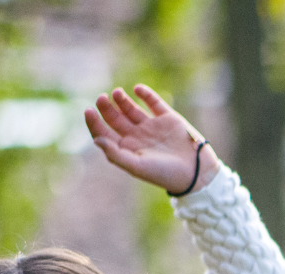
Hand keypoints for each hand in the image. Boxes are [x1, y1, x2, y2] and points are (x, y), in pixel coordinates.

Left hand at [84, 84, 218, 194]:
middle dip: (107, 108)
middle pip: (115, 119)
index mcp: (127, 149)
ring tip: (117, 93)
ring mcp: (152, 127)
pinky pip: (154, 102)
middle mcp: (137, 136)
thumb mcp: (137, 166)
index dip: (94, 122)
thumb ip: (115, 154)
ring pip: (132, 109)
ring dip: (123, 100)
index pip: (105, 133)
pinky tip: (137, 89)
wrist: (196, 171)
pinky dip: (146, 94)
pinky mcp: (168, 118)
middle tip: (102, 99)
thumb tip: (96, 140)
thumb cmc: (164, 174)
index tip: (89, 110)